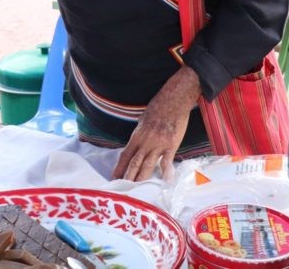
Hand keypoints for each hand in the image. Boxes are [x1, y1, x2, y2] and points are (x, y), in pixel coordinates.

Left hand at [112, 66, 200, 181]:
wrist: (173, 100)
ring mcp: (159, 144)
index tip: (114, 177)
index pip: (126, 155)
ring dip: (142, 177)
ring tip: (138, 188)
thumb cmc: (158, 108)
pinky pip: (168, 161)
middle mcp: (146, 142)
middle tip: (123, 188)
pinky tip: (165, 181)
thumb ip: (140, 135)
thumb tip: (136, 146)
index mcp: (137, 136)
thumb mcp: (143, 121)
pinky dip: (166, 172)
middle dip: (128, 176)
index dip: (119, 167)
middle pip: (135, 162)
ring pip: (148, 164)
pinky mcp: (171, 145)